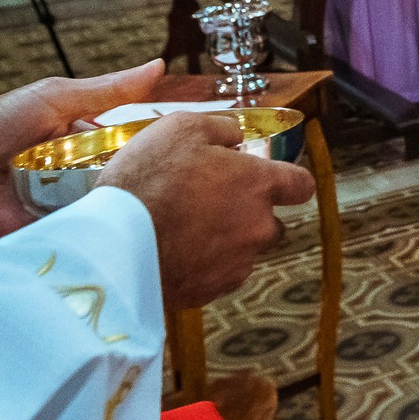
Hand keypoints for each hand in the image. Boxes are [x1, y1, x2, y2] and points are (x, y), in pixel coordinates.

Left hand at [0, 60, 166, 243]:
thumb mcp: (53, 98)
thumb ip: (105, 90)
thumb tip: (159, 66)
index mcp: (82, 146)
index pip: (130, 150)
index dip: (154, 150)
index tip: (184, 150)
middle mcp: (78, 180)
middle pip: (124, 182)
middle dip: (142, 182)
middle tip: (171, 182)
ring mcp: (65, 211)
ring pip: (109, 213)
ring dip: (121, 209)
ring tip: (153, 209)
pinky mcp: (51, 238)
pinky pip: (83, 238)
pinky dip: (97, 234)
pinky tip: (118, 231)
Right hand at [99, 110, 316, 307]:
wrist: (117, 246)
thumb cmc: (150, 179)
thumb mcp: (182, 128)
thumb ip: (221, 128)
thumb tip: (236, 136)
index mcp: (259, 185)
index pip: (302, 185)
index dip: (289, 181)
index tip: (271, 179)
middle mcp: (259, 227)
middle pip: (271, 222)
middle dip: (249, 214)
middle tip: (208, 203)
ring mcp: (237, 263)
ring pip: (243, 250)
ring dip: (225, 241)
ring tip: (183, 229)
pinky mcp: (212, 291)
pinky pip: (217, 274)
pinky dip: (203, 265)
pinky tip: (174, 252)